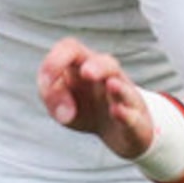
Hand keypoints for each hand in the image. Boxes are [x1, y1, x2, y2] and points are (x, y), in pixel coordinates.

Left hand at [39, 39, 156, 161]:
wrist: (119, 133)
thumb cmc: (87, 111)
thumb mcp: (61, 107)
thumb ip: (53, 100)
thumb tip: (64, 110)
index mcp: (84, 66)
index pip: (71, 49)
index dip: (55, 61)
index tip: (46, 83)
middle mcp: (108, 76)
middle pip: (105, 61)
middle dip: (96, 65)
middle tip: (86, 73)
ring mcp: (125, 97)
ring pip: (124, 85)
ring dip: (117, 86)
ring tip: (110, 85)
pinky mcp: (137, 120)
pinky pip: (133, 114)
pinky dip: (125, 113)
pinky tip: (117, 111)